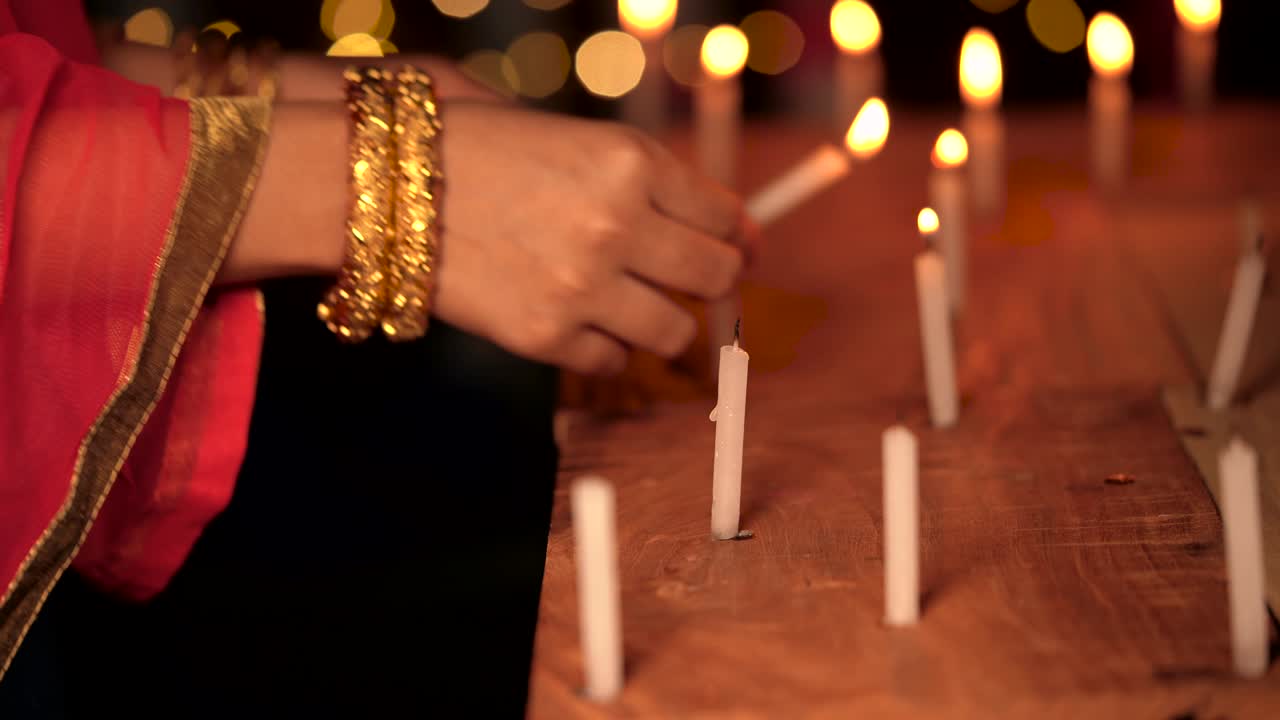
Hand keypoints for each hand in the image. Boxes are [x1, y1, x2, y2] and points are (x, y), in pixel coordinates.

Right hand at [434, 102, 748, 374]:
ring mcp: (583, 286)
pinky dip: (607, 347)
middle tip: (701, 286)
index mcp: (630, 161)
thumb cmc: (476, 151)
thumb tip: (725, 226)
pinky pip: (613, 361)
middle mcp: (618, 224)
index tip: (740, 250)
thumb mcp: (573, 139)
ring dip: (665, 325)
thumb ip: (646, 179)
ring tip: (638, 309)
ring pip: (675, 332)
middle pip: (715, 277)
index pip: (723, 216)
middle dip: (717, 284)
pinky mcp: (546, 335)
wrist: (382, 188)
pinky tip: (584, 323)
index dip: (738, 238)